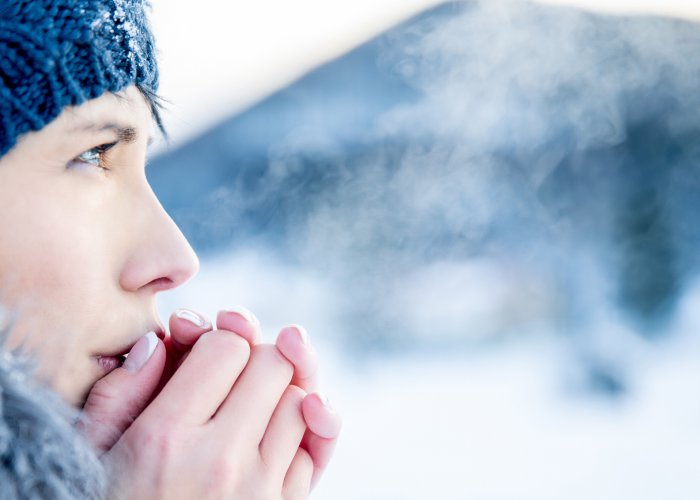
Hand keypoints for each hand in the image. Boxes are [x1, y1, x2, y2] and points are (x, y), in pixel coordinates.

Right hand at [79, 307, 340, 496]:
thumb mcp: (92, 451)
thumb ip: (120, 391)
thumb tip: (159, 341)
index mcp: (164, 439)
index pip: (229, 347)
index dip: (219, 342)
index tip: (204, 357)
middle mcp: (220, 462)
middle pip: (274, 365)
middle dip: (254, 357)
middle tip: (232, 373)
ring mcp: (259, 490)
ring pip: (301, 401)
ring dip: (278, 394)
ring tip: (248, 405)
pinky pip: (313, 449)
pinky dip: (298, 435)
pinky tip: (270, 435)